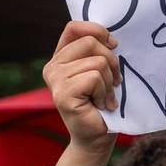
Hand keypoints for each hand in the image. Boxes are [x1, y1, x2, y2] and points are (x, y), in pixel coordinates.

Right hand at [43, 21, 121, 146]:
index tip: (113, 45)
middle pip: (90, 42)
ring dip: (109, 83)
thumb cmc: (102, 103)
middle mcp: (53, 67)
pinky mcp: (63, 94)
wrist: (96, 137)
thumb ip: (98, 52)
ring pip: (97, 62)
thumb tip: (112, 39)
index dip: (97, 30)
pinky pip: (95, 78)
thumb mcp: (101, 71)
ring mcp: (55, 80)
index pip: (74, 28)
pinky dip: (105, 93)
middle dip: (111, 61)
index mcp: (60, 58)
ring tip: (104, 98)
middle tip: (113, 83)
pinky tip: (100, 105)